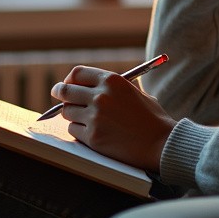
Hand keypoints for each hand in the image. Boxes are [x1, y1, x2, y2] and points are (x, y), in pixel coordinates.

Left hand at [51, 66, 175, 171]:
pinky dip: (78, 130)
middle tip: (57, 94)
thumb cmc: (151, 118)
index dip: (70, 79)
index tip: (67, 83)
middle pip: (66, 91)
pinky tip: (91, 131)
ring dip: (71, 114)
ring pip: (67, 112)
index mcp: (113, 81)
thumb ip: (112, 88)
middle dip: (59, 92)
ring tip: (82, 117)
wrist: (161, 143)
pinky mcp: (93, 137)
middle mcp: (101, 96)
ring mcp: (95, 117)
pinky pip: (73, 130)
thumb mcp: (135, 92)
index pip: (78, 73)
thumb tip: (87, 87)